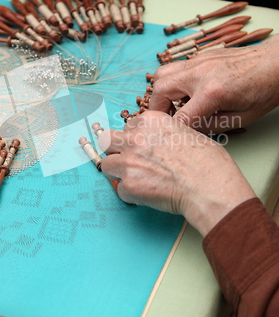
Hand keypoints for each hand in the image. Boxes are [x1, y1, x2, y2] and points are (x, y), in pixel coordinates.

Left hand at [99, 111, 254, 236]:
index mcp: (150, 121)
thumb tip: (160, 143)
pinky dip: (131, 194)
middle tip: (129, 161)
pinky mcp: (128, 185)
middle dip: (116, 151)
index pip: (128, 126)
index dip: (134, 138)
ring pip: (106, 165)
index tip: (141, 148)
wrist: (210, 187)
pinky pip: (120, 190)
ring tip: (137, 181)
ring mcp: (128, 161)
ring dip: (119, 173)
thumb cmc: (209, 163)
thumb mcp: (189, 133)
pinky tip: (148, 195)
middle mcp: (135, 137)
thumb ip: (165, 134)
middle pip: (107, 140)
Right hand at [149, 35, 278, 132]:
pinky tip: (188, 92)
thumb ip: (211, 126)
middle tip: (167, 120)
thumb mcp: (241, 119)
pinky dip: (174, 81)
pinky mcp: (201, 56)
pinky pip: (176, 67)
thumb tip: (190, 130)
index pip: (179, 118)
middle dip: (158, 109)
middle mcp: (200, 73)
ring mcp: (199, 61)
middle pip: (159, 90)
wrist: (277, 63)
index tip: (174, 138)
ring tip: (174, 105)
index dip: (174, 132)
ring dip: (162, 92)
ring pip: (162, 73)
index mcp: (212, 92)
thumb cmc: (265, 90)